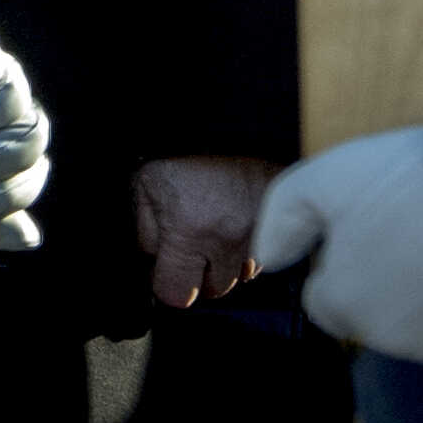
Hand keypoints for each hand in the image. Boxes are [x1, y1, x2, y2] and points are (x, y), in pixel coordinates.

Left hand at [132, 155, 272, 307]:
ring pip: (238, 277)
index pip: (176, 293)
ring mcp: (254, 239)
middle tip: (194, 244)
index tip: (170, 268)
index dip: (169, 283)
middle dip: (202, 274)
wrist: (245, 130)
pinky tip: (238, 224)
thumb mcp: (150, 183)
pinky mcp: (277, 234)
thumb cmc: (191, 159)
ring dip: (227, 263)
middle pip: (212, 290)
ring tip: (218, 228)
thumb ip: (145, 227)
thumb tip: (153, 259)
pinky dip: (247, 251)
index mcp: (188, 229)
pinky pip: (259, 261)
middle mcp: (224, 241)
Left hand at [254, 126, 422, 366]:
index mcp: (345, 303)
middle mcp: (391, 339)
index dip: (339, 254)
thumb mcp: (330, 176)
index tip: (367, 218)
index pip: (323, 295)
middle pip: (374, 306)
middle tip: (413, 217)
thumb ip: (286, 213)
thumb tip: (266, 253)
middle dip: (387, 270)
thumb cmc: (416, 190)